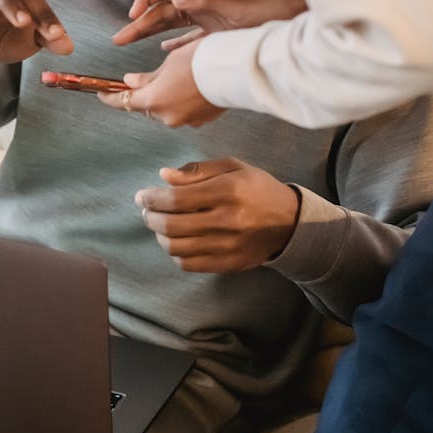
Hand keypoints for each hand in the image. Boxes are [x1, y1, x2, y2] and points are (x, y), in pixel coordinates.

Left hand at [98, 40, 221, 127]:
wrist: (234, 69)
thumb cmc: (201, 60)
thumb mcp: (169, 62)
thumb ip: (147, 77)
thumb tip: (130, 81)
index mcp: (154, 100)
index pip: (124, 102)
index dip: (110, 97)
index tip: (102, 93)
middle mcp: (168, 116)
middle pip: (147, 106)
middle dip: (145, 94)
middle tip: (146, 78)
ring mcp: (186, 121)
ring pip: (167, 109)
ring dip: (166, 97)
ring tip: (177, 76)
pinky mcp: (202, 120)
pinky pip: (184, 111)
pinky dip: (183, 101)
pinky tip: (191, 86)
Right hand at [112, 0, 306, 50]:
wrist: (293, 17)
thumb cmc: (266, 9)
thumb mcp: (232, 5)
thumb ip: (203, 0)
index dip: (144, 1)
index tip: (131, 16)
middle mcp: (202, 4)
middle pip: (163, 12)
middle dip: (140, 24)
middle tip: (119, 40)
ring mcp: (211, 20)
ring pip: (173, 26)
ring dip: (152, 35)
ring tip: (132, 45)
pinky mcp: (220, 34)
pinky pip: (191, 39)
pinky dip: (176, 45)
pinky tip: (166, 52)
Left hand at [134, 158, 300, 271]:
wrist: (290, 222)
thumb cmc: (257, 189)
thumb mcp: (233, 168)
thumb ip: (197, 171)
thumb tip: (163, 176)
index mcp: (227, 190)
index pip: (176, 199)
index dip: (152, 198)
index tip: (142, 196)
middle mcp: (227, 220)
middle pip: (172, 225)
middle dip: (150, 217)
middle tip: (146, 210)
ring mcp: (228, 245)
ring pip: (177, 247)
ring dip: (160, 235)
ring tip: (159, 224)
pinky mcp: (229, 264)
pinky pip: (190, 264)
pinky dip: (175, 253)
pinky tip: (176, 241)